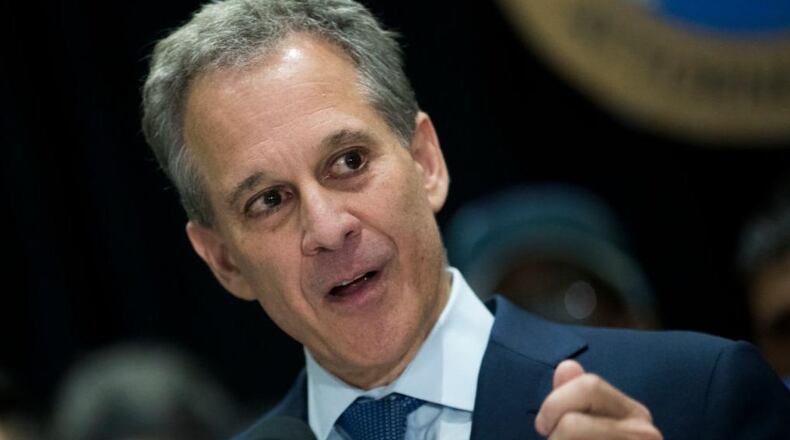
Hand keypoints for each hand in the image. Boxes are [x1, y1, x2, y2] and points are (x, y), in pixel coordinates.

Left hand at [534, 360, 662, 438]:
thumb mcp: (590, 427)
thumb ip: (576, 398)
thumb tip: (567, 367)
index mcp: (634, 414)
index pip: (588, 385)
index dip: (555, 403)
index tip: (545, 425)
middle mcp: (643, 433)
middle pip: (573, 422)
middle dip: (554, 435)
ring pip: (570, 434)